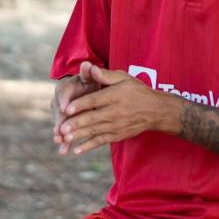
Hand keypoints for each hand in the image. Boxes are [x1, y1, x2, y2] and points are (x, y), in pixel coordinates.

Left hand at [56, 63, 175, 154]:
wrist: (156, 111)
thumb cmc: (137, 91)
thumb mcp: (124, 78)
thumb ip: (106, 75)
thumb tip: (90, 68)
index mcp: (114, 96)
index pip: (94, 101)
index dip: (80, 105)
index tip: (66, 109)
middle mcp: (115, 112)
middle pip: (92, 118)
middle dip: (76, 124)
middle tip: (61, 129)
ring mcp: (116, 125)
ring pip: (95, 131)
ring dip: (79, 136)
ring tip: (65, 139)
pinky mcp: (117, 135)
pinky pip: (101, 141)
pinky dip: (89, 146)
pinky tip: (77, 150)